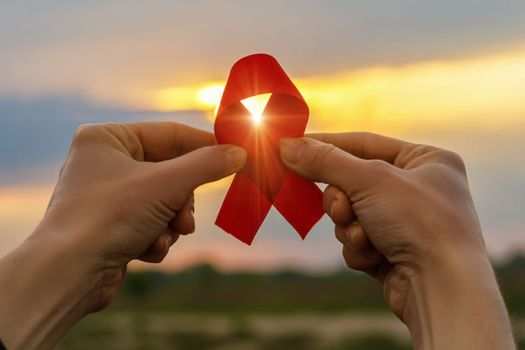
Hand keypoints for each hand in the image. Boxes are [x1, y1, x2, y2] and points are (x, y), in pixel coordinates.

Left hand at [0, 122, 245, 349]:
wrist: (68, 274)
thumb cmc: (109, 216)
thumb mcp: (166, 184)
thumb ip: (207, 165)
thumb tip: (240, 153)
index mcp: (108, 138)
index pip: (170, 134)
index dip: (205, 146)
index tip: (235, 156)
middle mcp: (105, 163)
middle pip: (170, 172)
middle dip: (182, 201)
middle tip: (186, 219)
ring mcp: (107, 195)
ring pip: (164, 201)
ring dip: (170, 223)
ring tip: (164, 237)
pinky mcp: (111, 225)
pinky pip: (150, 222)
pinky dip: (155, 237)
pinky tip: (146, 249)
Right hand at [280, 133, 513, 349]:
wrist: (444, 289)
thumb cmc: (418, 222)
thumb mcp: (369, 180)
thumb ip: (325, 161)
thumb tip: (286, 145)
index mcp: (426, 159)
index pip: (363, 143)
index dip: (325, 145)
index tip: (290, 147)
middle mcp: (419, 188)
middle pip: (352, 182)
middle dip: (342, 200)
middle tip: (341, 209)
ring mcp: (408, 222)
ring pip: (351, 214)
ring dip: (350, 227)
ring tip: (363, 237)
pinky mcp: (395, 252)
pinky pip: (359, 240)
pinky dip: (360, 248)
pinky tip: (375, 257)